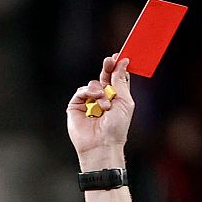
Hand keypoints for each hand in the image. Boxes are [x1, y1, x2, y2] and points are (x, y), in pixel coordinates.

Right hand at [66, 53, 135, 169]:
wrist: (102, 144)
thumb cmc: (116, 128)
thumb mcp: (124, 101)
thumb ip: (121, 81)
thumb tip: (122, 62)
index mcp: (116, 98)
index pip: (116, 78)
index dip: (117, 67)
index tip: (118, 57)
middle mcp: (102, 99)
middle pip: (104, 77)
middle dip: (107, 68)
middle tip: (109, 61)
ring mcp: (89, 102)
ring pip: (93, 84)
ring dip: (100, 91)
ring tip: (105, 105)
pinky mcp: (76, 106)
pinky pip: (81, 91)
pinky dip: (88, 92)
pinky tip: (95, 99)